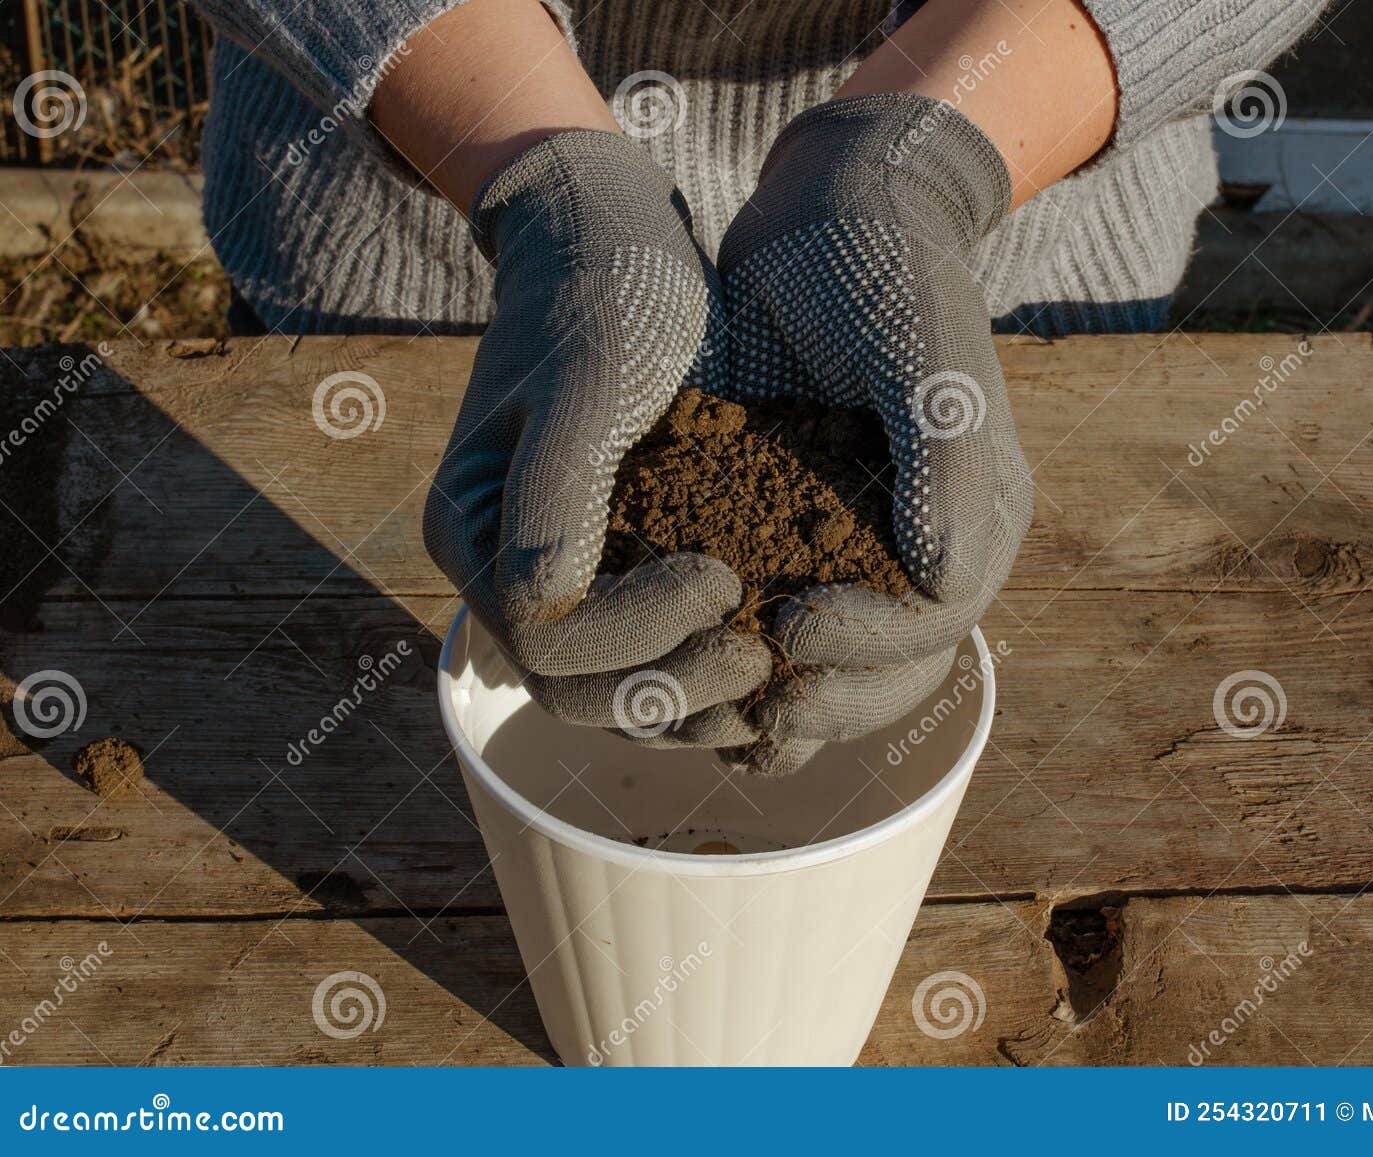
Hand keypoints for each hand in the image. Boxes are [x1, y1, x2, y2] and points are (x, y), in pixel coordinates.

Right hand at [424, 132, 770, 731]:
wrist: (613, 242)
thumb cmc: (606, 296)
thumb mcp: (590, 380)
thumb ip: (557, 492)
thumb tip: (545, 607)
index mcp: (476, 531)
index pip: (549, 644)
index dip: (637, 637)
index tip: (724, 578)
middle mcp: (506, 573)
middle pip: (579, 693)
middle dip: (674, 687)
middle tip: (762, 654)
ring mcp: (561, 579)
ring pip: (618, 695)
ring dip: (697, 705)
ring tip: (776, 669)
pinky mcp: (613, 574)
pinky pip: (652, 661)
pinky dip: (708, 678)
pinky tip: (777, 662)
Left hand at [713, 94, 1033, 773]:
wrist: (826, 216)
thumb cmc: (880, 268)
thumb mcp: (919, 348)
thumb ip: (941, 458)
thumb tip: (944, 585)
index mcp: (976, 514)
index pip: (937, 622)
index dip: (870, 645)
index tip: (793, 628)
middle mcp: (929, 547)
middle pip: (894, 669)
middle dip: (828, 696)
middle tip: (753, 700)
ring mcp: (865, 551)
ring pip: (842, 671)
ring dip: (786, 709)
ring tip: (718, 726)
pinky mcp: (803, 540)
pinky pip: (788, 635)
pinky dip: (750, 679)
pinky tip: (699, 701)